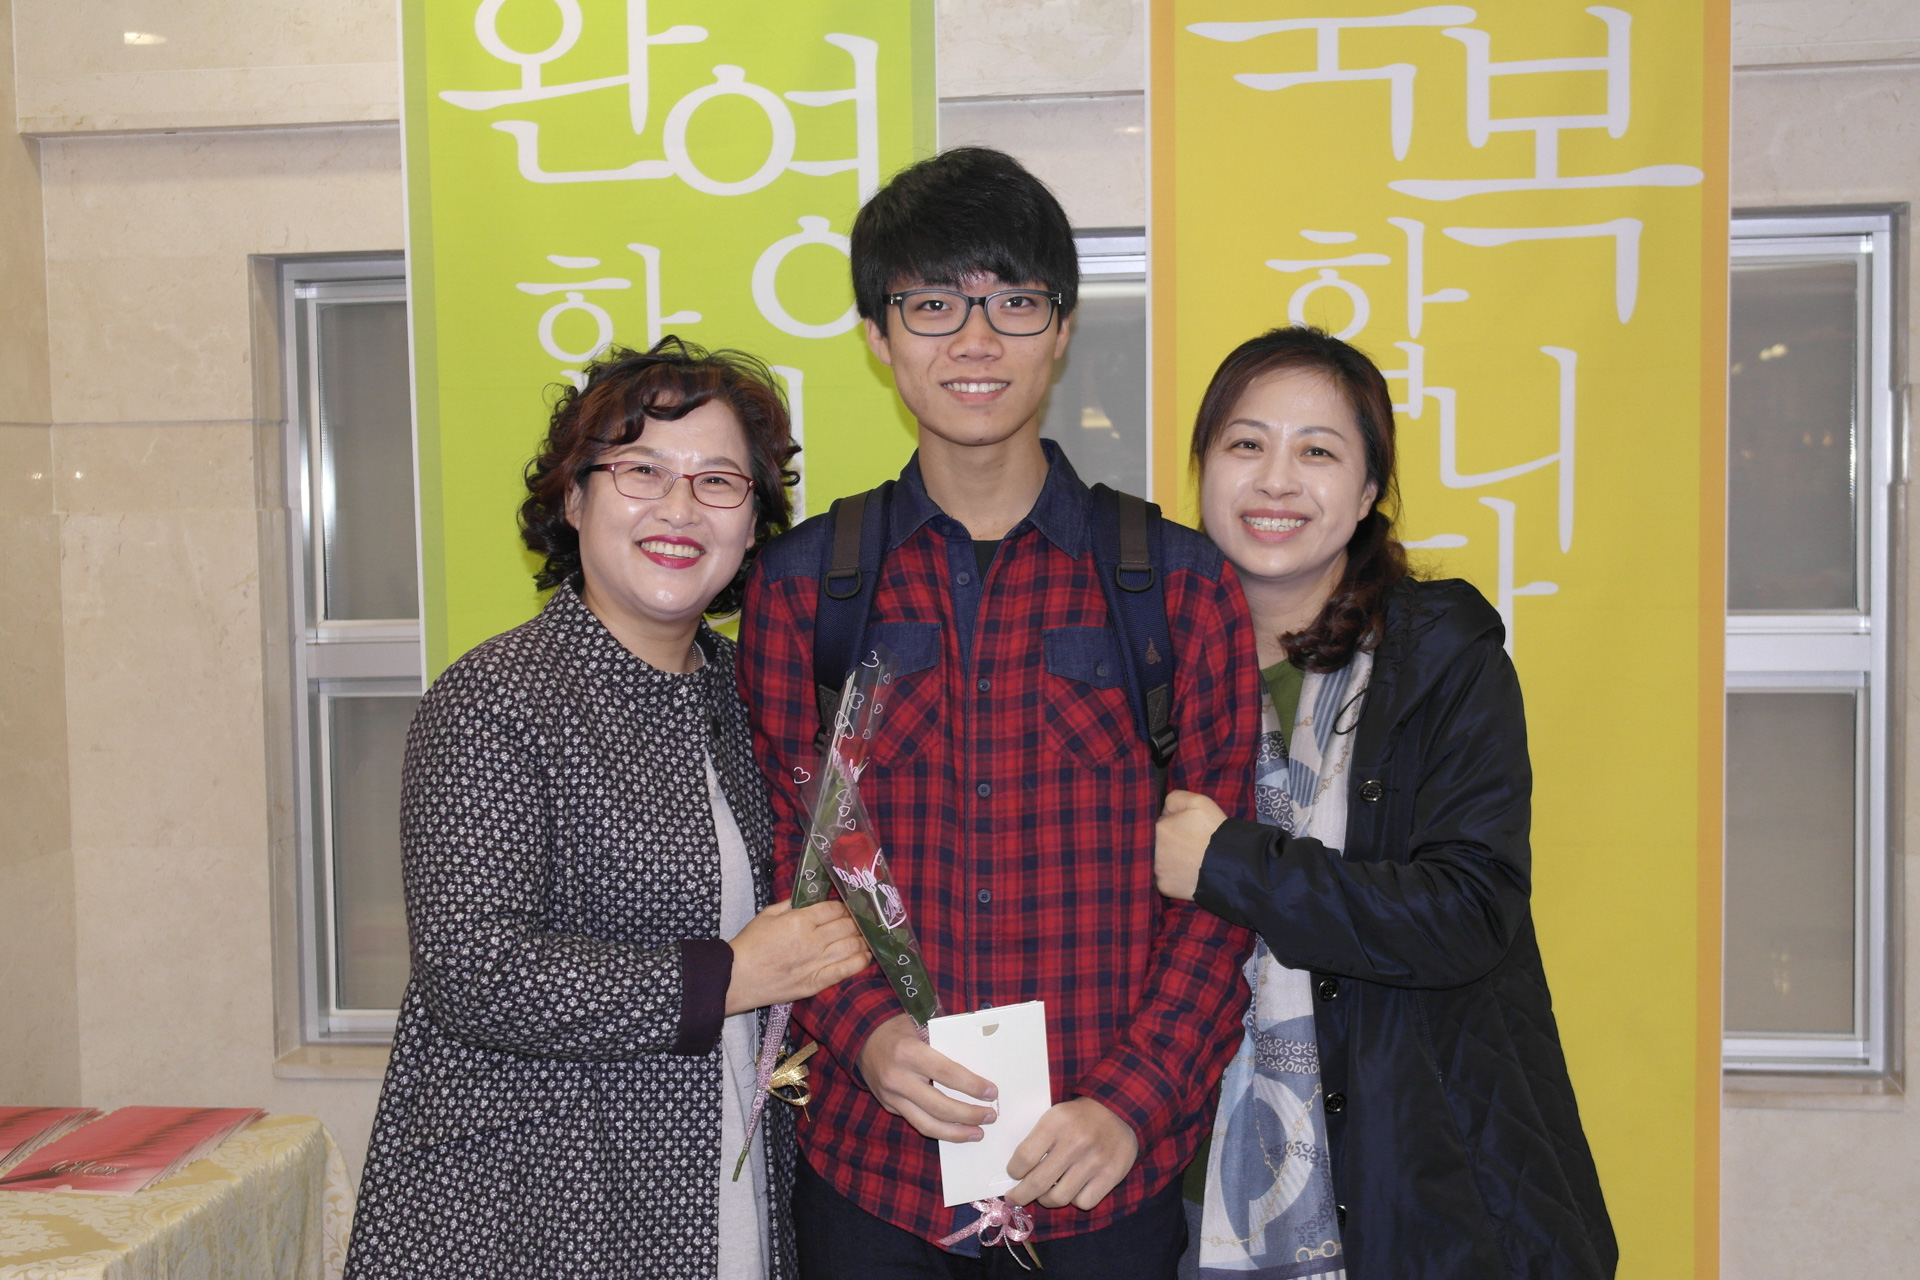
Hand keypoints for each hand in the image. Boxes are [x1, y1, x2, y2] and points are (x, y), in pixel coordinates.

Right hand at [725, 901, 869, 1013]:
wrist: (736, 978)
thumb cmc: (749, 945)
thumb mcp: (766, 915)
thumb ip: (790, 905)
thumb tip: (809, 899)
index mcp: (799, 921)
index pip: (833, 909)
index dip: (843, 907)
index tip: (846, 908)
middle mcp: (812, 940)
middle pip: (846, 926)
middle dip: (855, 922)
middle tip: (859, 922)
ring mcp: (816, 962)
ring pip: (851, 946)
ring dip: (861, 940)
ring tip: (864, 937)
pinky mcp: (816, 983)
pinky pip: (846, 970)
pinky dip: (860, 962)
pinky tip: (865, 956)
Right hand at [856, 1013, 998, 1141]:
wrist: (861, 1037)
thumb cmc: (899, 1026)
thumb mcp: (920, 1021)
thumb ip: (946, 1037)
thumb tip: (981, 1052)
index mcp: (908, 1052)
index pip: (946, 1073)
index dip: (971, 1085)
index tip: (992, 1092)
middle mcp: (897, 1078)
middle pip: (939, 1106)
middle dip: (968, 1115)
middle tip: (990, 1116)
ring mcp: (890, 1096)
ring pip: (926, 1124)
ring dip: (955, 1133)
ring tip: (978, 1133)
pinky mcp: (889, 1106)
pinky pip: (917, 1122)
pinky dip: (939, 1129)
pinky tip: (957, 1130)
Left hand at [1005, 1097, 1139, 1210]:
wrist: (1120, 1110)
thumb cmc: (1080, 1116)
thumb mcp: (1055, 1115)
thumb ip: (1037, 1140)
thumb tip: (1017, 1173)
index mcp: (1056, 1122)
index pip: (1024, 1157)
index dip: (1014, 1171)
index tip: (1013, 1174)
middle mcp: (1075, 1142)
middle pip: (1038, 1182)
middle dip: (1021, 1195)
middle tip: (1015, 1197)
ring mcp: (1094, 1160)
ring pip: (1059, 1198)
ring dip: (1047, 1199)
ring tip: (1046, 1193)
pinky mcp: (1111, 1175)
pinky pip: (1084, 1202)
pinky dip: (1075, 1199)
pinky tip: (1074, 1189)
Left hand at [1155, 790, 1228, 901]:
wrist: (1231, 865)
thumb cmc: (1215, 831)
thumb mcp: (1199, 802)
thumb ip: (1175, 798)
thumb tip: (1164, 810)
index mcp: (1161, 826)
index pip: (1164, 823)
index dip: (1178, 825)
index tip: (1192, 831)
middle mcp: (1154, 848)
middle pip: (1160, 843)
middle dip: (1173, 843)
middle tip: (1194, 847)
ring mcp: (1158, 870)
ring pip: (1162, 861)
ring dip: (1173, 860)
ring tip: (1194, 861)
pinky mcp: (1164, 887)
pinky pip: (1165, 879)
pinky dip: (1175, 878)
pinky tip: (1190, 874)